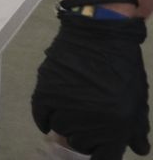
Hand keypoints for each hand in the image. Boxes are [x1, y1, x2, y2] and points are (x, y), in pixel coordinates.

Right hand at [33, 9, 149, 157]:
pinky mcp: (45, 93)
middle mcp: (88, 121)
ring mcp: (64, 107)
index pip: (104, 157)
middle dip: (87, 139)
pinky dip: (46, 119)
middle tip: (91, 124)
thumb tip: (138, 149)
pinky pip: (42, 117)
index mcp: (114, 125)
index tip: (102, 150)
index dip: (104, 155)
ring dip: (68, 125)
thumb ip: (138, 128)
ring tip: (76, 110)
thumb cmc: (123, 65)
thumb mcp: (138, 98)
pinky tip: (55, 113)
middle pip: (81, 145)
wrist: (98, 33)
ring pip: (61, 131)